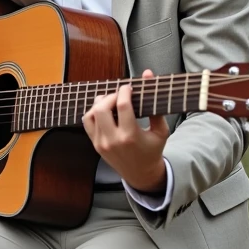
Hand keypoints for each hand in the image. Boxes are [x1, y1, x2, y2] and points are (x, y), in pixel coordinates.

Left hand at [82, 69, 169, 192]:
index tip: (129, 87)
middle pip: (102, 108)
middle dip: (110, 95)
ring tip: (111, 101)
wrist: (141, 174)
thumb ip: (156, 104)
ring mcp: (101, 143)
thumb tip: (148, 74)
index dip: (125, 91)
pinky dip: (93, 112)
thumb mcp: (161, 131)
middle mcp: (113, 140)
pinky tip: (104, 110)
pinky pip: (87, 122)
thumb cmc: (153, 150)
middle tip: (119, 94)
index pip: (123, 105)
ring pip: (91, 114)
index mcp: (130, 136)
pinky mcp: (95, 144)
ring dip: (100, 102)